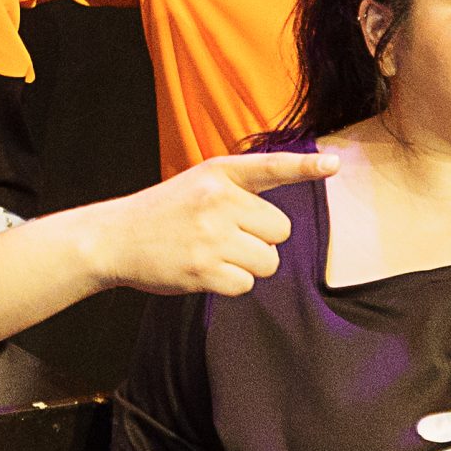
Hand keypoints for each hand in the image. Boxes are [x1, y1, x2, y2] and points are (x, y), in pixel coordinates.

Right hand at [84, 150, 334, 295]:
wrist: (115, 238)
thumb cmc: (165, 213)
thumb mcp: (199, 184)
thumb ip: (238, 191)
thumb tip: (280, 222)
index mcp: (219, 172)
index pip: (270, 167)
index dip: (305, 168)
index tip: (335, 165)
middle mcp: (218, 199)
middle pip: (280, 231)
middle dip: (262, 240)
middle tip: (227, 237)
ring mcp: (211, 235)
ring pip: (268, 261)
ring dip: (249, 265)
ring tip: (215, 254)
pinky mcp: (203, 269)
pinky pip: (246, 285)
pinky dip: (230, 284)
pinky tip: (205, 270)